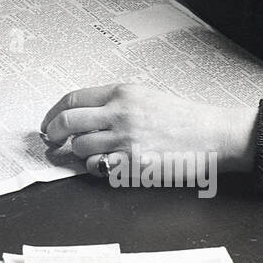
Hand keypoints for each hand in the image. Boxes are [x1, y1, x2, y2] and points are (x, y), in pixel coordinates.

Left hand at [39, 83, 257, 175]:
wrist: (213, 136)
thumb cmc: (182, 117)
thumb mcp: (145, 95)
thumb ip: (113, 101)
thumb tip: (80, 113)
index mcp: (121, 93)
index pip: (72, 100)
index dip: (54, 113)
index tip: (50, 122)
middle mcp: (120, 114)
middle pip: (68, 123)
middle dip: (54, 134)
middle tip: (53, 140)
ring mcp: (125, 141)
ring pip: (81, 148)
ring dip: (79, 153)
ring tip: (90, 152)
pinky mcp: (133, 165)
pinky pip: (99, 168)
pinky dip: (96, 168)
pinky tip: (106, 164)